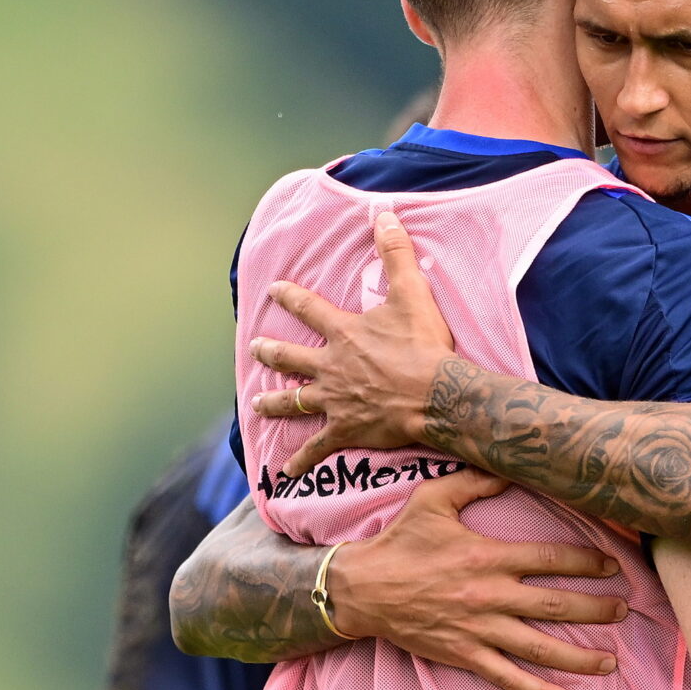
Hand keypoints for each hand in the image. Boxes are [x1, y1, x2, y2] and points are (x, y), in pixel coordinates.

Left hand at [250, 207, 454, 477]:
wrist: (435, 394)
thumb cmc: (424, 346)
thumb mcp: (412, 293)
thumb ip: (396, 254)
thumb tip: (384, 215)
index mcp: (344, 334)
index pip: (309, 310)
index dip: (290, 298)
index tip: (274, 290)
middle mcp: (330, 367)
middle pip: (291, 359)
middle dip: (270, 353)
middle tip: (255, 348)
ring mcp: (334, 401)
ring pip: (294, 402)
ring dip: (274, 404)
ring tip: (256, 405)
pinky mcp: (345, 431)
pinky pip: (316, 449)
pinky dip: (301, 462)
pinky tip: (285, 474)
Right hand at [328, 468, 629, 689]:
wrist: (362, 587)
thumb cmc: (399, 541)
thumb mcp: (433, 499)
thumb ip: (474, 482)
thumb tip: (508, 467)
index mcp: (489, 556)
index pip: (551, 558)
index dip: (587, 562)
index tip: (612, 567)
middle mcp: (490, 595)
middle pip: (556, 605)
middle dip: (596, 609)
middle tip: (625, 612)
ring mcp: (479, 629)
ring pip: (540, 647)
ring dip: (580, 657)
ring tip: (611, 662)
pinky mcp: (464, 655)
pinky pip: (507, 678)